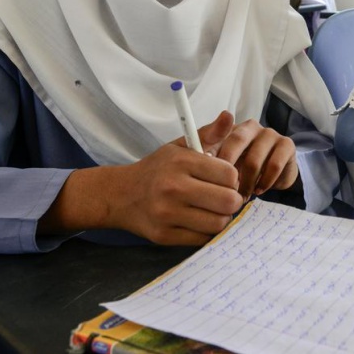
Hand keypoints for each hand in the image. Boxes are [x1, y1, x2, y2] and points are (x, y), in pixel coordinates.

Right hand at [115, 112, 244, 244]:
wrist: (121, 195)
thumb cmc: (158, 169)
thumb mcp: (181, 146)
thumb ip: (209, 134)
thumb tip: (229, 116)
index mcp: (181, 162)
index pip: (229, 174)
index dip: (232, 178)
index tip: (224, 180)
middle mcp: (173, 188)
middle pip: (228, 201)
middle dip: (232, 200)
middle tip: (223, 197)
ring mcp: (167, 214)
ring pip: (218, 223)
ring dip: (221, 218)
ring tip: (212, 210)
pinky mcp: (164, 235)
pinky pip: (203, 239)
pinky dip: (206, 231)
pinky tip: (199, 221)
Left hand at [206, 116, 299, 202]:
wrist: (269, 177)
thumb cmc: (239, 169)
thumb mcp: (220, 165)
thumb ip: (208, 159)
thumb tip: (205, 159)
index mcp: (231, 127)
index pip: (217, 133)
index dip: (212, 152)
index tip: (209, 171)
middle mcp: (251, 126)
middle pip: (236, 142)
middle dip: (228, 171)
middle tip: (225, 191)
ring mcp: (270, 133)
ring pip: (254, 160)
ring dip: (247, 183)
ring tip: (243, 195)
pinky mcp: (286, 144)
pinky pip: (274, 166)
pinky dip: (265, 182)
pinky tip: (259, 190)